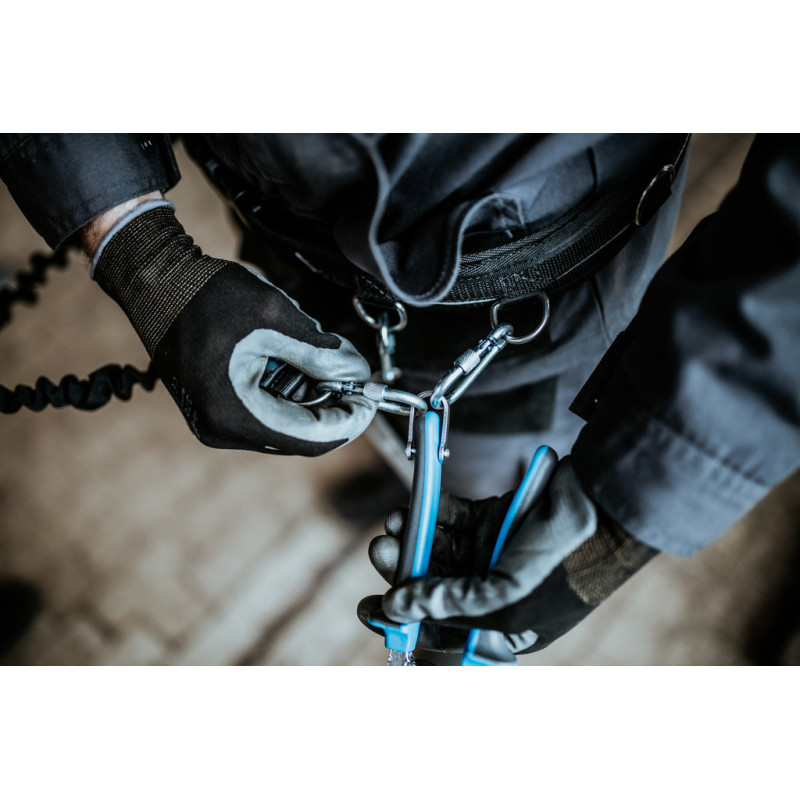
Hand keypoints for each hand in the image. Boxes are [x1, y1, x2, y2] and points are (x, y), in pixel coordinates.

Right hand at [91, 200, 375, 455]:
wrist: (155, 283)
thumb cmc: (207, 296)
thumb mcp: (274, 318)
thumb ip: (320, 352)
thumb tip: (357, 373)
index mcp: (234, 413)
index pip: (309, 438)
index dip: (348, 421)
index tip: (373, 399)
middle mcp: (223, 429)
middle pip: (298, 434)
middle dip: (334, 407)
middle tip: (359, 378)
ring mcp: (217, 422)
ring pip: (285, 423)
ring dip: (314, 398)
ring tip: (330, 362)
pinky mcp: (216, 408)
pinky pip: (266, 411)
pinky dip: (291, 392)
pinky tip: (301, 363)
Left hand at [358, 458, 656, 652]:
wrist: (602, 502)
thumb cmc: (565, 563)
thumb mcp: (504, 599)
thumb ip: (448, 605)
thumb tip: (396, 608)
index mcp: (501, 625)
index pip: (442, 630)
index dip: (403, 620)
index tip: (369, 607)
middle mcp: (495, 591)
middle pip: (435, 585)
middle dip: (405, 570)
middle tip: (381, 551)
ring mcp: (494, 552)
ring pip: (440, 549)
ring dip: (415, 539)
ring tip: (395, 526)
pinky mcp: (495, 518)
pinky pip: (454, 519)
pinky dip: (434, 514)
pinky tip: (415, 508)